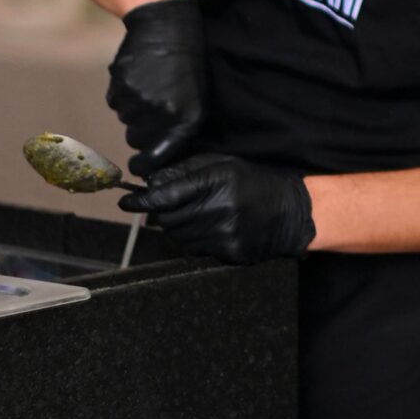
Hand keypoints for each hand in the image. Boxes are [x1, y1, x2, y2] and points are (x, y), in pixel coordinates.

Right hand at [107, 0, 210, 174]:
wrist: (167, 25)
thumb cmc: (189, 65)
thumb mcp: (199, 99)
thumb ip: (182, 129)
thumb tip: (161, 153)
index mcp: (183, 120)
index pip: (155, 158)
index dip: (145, 165)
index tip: (139, 166)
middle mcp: (158, 114)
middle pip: (136, 139)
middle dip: (141, 130)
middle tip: (154, 109)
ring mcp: (136, 99)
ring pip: (125, 119)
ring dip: (134, 110)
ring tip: (150, 86)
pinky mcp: (119, 84)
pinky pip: (115, 101)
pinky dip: (123, 94)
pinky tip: (138, 78)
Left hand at [120, 151, 314, 263]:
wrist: (293, 212)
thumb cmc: (256, 183)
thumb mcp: (224, 165)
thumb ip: (187, 171)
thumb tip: (153, 182)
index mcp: (218, 182)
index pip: (167, 196)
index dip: (142, 200)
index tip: (126, 201)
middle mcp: (220, 209)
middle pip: (168, 219)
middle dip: (163, 213)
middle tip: (172, 206)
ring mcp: (225, 235)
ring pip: (178, 236)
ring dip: (178, 227)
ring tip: (197, 216)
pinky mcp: (230, 253)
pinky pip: (196, 250)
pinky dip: (195, 240)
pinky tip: (211, 229)